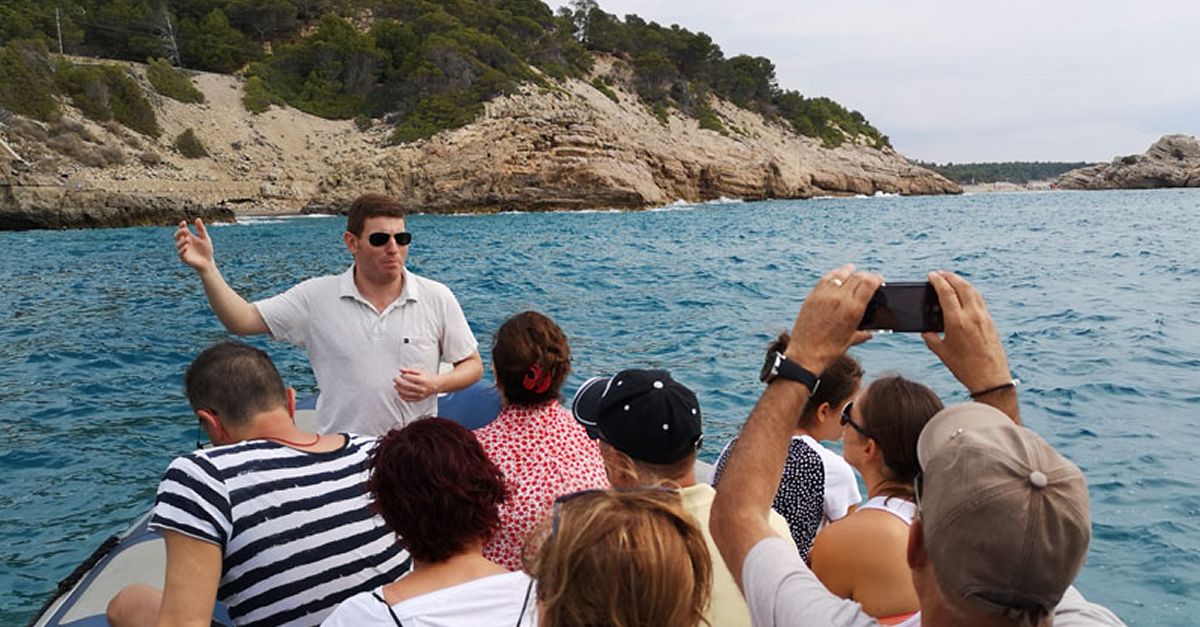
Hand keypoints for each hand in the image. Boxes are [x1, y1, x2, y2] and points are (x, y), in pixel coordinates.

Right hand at [175, 218, 214, 272]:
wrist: (208, 262)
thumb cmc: (206, 250)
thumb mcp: (205, 238)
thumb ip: (201, 229)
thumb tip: (197, 218)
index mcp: (189, 237)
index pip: (183, 230)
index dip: (181, 226)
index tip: (184, 222)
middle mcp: (184, 243)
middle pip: (177, 236)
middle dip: (179, 232)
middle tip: (185, 230)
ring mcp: (183, 250)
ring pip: (178, 244)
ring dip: (181, 241)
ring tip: (187, 239)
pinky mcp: (184, 258)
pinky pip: (180, 253)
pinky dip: (182, 249)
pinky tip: (186, 246)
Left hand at [394, 369, 441, 401]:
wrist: (437, 385)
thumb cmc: (429, 378)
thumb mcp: (421, 372)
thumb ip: (410, 370)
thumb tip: (401, 370)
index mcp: (422, 380)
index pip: (409, 378)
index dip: (403, 376)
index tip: (401, 375)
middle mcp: (421, 388)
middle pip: (406, 386)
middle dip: (399, 382)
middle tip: (395, 380)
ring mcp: (420, 394)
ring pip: (406, 393)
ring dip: (399, 390)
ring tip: (396, 386)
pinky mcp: (419, 399)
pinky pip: (409, 399)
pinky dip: (403, 396)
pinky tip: (400, 393)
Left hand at [784, 264, 881, 373]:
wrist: (805, 355)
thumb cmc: (829, 351)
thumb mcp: (850, 341)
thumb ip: (862, 334)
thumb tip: (871, 333)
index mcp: (853, 310)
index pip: (869, 283)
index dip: (876, 278)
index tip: (879, 280)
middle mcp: (840, 299)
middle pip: (857, 276)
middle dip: (866, 275)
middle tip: (868, 278)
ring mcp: (824, 296)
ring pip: (841, 274)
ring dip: (849, 271)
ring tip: (852, 271)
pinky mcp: (812, 296)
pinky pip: (826, 279)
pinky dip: (834, 275)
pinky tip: (837, 276)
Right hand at [922, 271, 1010, 391]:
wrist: (990, 377)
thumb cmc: (965, 367)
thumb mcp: (942, 352)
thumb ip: (931, 338)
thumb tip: (926, 331)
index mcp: (957, 321)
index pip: (946, 292)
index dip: (938, 281)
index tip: (931, 275)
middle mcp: (972, 315)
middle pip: (962, 286)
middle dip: (950, 276)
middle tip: (940, 273)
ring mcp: (983, 317)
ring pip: (973, 291)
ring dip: (961, 282)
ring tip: (952, 280)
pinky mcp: (990, 322)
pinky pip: (980, 300)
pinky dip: (970, 292)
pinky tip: (965, 295)